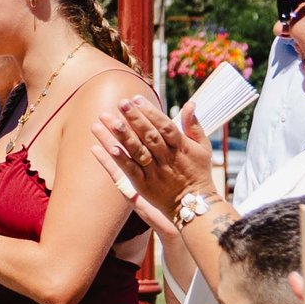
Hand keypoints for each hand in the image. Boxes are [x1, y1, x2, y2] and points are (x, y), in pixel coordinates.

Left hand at [93, 94, 214, 213]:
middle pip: (148, 136)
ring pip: (135, 151)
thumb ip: (194, 126)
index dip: (150, 112)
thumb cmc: (198, 172)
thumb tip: (190, 104)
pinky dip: (115, 159)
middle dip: (133, 118)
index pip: (165, 126)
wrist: (193, 203)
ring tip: (104, 120)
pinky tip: (102, 147)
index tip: (136, 99)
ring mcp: (154, 172)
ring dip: (119, 135)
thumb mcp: (203, 148)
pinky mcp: (143, 185)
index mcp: (181, 147)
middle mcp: (167, 159)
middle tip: (120, 103)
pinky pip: (127, 170)